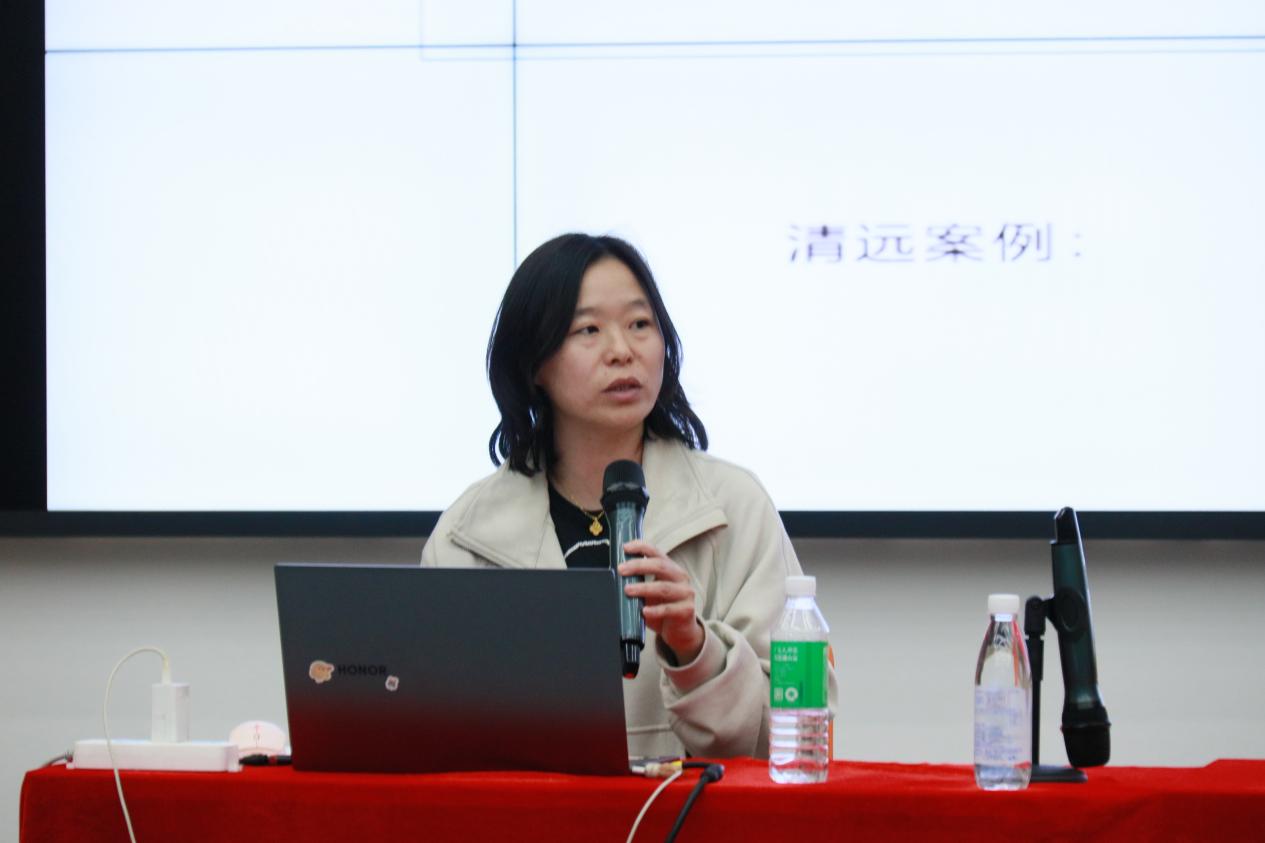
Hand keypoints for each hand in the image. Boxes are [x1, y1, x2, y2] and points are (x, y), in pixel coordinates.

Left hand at [618, 539, 704, 665]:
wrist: (681, 631)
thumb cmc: (663, 608)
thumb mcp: (651, 593)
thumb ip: (639, 583)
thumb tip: (617, 577)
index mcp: (671, 569)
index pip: (657, 552)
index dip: (641, 547)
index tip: (625, 548)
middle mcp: (680, 578)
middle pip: (661, 566)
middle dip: (639, 566)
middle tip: (622, 570)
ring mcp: (686, 594)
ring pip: (664, 587)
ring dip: (644, 588)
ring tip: (628, 590)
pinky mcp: (687, 611)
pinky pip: (669, 609)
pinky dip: (655, 610)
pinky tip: (644, 611)